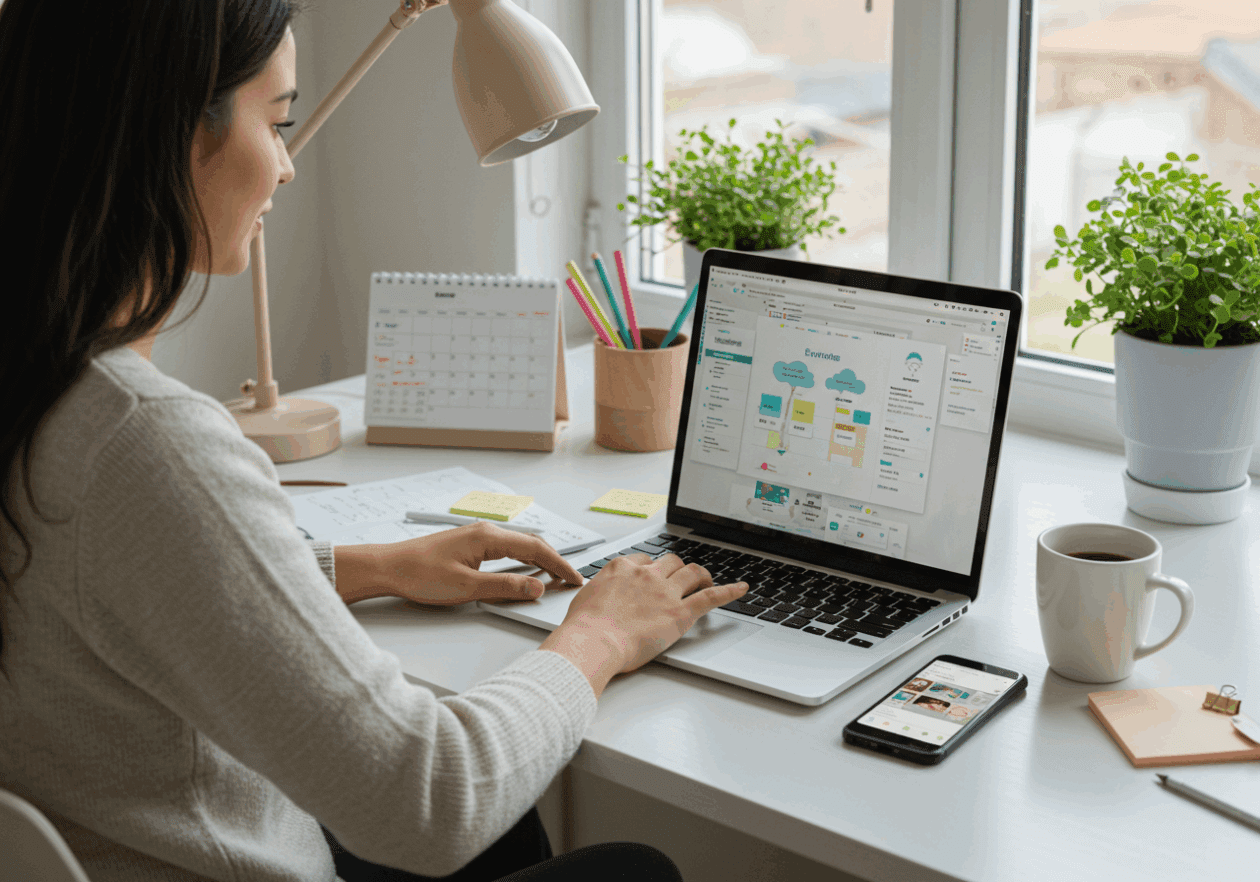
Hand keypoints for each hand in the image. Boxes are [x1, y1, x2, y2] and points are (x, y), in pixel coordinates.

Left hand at [334, 522, 582, 605]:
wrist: (387, 568)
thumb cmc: (420, 574)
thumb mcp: (467, 587)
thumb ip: (505, 587)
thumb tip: (537, 587)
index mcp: (488, 537)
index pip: (536, 548)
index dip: (559, 565)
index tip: (574, 579)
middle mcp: (485, 531)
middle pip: (530, 544)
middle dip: (554, 561)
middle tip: (570, 580)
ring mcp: (476, 537)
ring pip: (518, 546)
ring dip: (538, 561)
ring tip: (554, 577)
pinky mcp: (468, 545)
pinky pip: (504, 550)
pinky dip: (521, 561)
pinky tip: (523, 573)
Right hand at [539, 553, 747, 695]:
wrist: (593, 642)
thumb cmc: (584, 627)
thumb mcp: (585, 598)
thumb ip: (598, 591)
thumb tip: (598, 594)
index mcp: (622, 568)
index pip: (645, 559)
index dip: (652, 569)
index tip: (654, 576)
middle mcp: (647, 574)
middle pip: (672, 562)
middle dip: (678, 569)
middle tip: (681, 580)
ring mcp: (666, 592)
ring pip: (692, 572)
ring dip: (701, 575)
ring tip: (706, 581)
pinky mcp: (680, 612)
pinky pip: (711, 596)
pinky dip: (729, 591)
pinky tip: (741, 588)